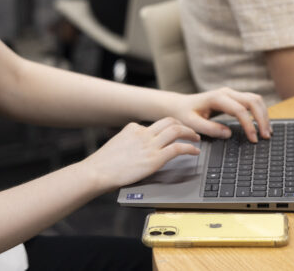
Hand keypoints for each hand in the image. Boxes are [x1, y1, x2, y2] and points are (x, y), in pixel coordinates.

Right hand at [81, 117, 200, 190]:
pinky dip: (189, 148)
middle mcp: (143, 133)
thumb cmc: (103, 164)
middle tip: (190, 131)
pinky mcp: (154, 159)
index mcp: (132, 128)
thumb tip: (135, 149)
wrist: (97, 172)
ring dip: (190, 133)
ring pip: (176, 130)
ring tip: (196, 138)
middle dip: (182, 124)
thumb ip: (129, 142)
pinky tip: (194, 151)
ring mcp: (149, 145)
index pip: (153, 124)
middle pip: (169, 121)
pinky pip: (178, 148)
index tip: (173, 133)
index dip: (166, 128)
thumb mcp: (117, 145)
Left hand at [166, 87, 271, 142]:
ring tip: (267, 132)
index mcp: (216, 98)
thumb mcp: (192, 123)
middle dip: (262, 119)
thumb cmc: (184, 114)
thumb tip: (228, 134)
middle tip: (265, 137)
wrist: (180, 105)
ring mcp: (231, 93)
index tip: (253, 139)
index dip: (249, 125)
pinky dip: (260, 112)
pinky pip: (252, 102)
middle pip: (253, 101)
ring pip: (255, 99)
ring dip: (264, 115)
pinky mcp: (234, 97)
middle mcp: (226, 92)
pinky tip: (263, 125)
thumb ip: (209, 129)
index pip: (240, 110)